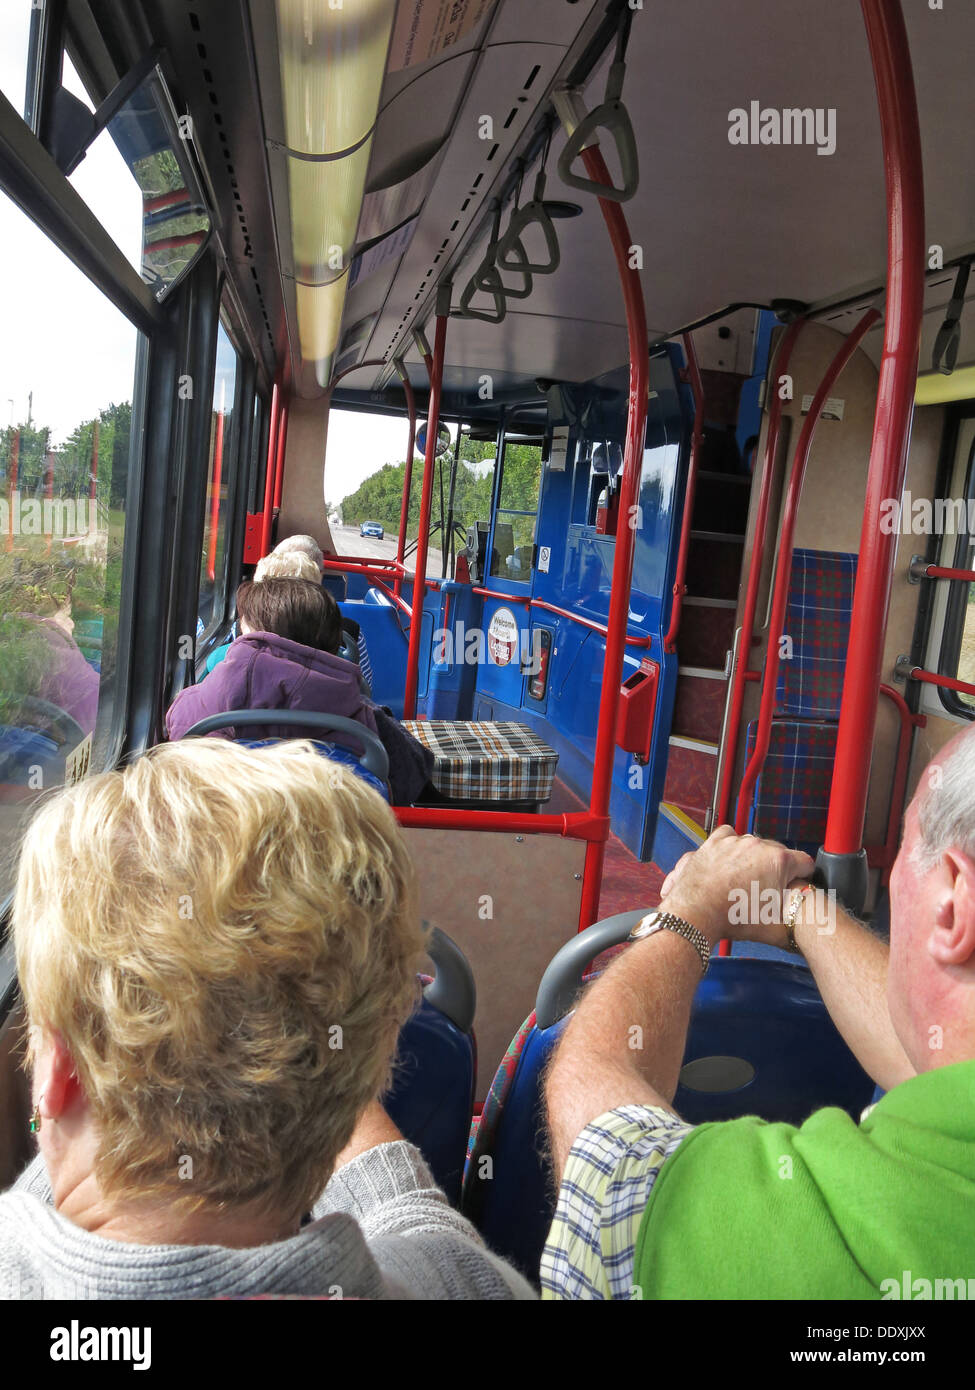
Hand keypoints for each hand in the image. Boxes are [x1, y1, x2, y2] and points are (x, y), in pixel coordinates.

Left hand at [659, 825, 814, 947]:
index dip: (805, 877)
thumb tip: (810, 932)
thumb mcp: (776, 929)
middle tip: (769, 890)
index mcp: (779, 861)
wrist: (697, 913)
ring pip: (753, 845)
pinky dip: (730, 846)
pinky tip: (729, 861)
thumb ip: (799, 927)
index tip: (799, 885)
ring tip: (746, 880)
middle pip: (779, 853)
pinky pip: (728, 836)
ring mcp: (735, 841)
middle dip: (777, 870)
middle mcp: (758, 845)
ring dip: (753, 859)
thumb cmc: (733, 919)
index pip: (806, 863)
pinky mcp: (714, 842)